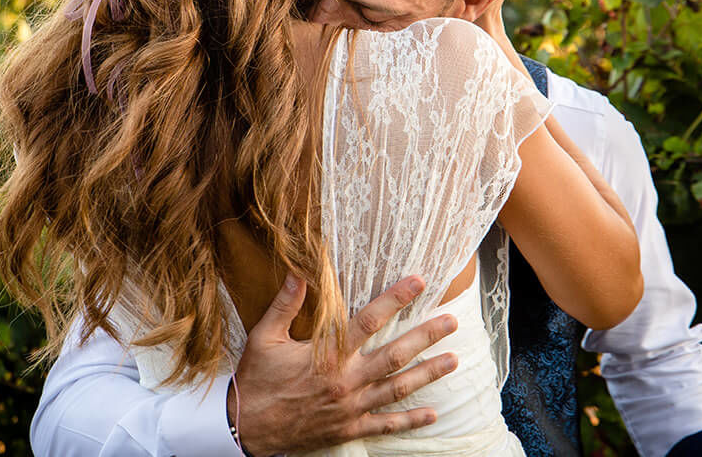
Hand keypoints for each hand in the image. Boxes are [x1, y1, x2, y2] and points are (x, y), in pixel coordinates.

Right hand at [230, 274, 458, 455]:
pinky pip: (385, 425)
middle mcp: (345, 380)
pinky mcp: (349, 429)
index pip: (368, 321)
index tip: (418, 282)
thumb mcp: (264, 337)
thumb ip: (284, 304)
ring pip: (397, 388)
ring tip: (454, 360)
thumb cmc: (256, 380)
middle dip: (426, 337)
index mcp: (327, 355)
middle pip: (394, 355)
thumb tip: (298, 271)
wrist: (248, 429)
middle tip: (452, 322)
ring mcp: (350, 407)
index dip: (395, 299)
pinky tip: (433, 414)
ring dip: (428, 374)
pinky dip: (410, 420)